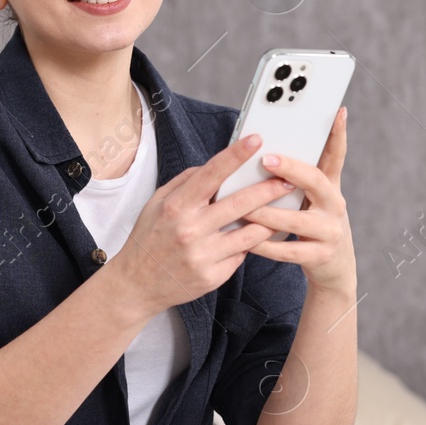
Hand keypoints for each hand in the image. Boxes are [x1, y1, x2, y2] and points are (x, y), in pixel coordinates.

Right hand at [106, 133, 295, 316]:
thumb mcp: (156, 204)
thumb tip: (213, 166)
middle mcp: (190, 230)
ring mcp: (203, 255)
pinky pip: (241, 255)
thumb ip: (185, 182)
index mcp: (176, 207)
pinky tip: (261, 235)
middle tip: (288, 179)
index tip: (256, 140)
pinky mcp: (213, 276)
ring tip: (284, 208)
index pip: (211, 174)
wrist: (137, 285)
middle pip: (240, 204)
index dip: (235, 155)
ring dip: (270, 219)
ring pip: (249, 233)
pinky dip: (251, 243)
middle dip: (269, 189)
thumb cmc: (149, 239)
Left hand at [242, 106, 356, 296]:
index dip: (338, 134)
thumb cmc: (313, 226)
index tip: (337, 112)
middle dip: (290, 168)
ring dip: (267, 213)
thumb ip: (296, 179)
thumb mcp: (313, 199)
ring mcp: (329, 231)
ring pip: (297, 220)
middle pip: (315, 181)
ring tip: (244, 207)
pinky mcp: (320, 256)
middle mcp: (334, 205)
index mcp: (330, 186)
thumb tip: (264, 152)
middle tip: (265, 159)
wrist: (334, 269)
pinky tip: (248, 240)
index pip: (335, 155)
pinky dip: (266, 245)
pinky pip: (289, 251)